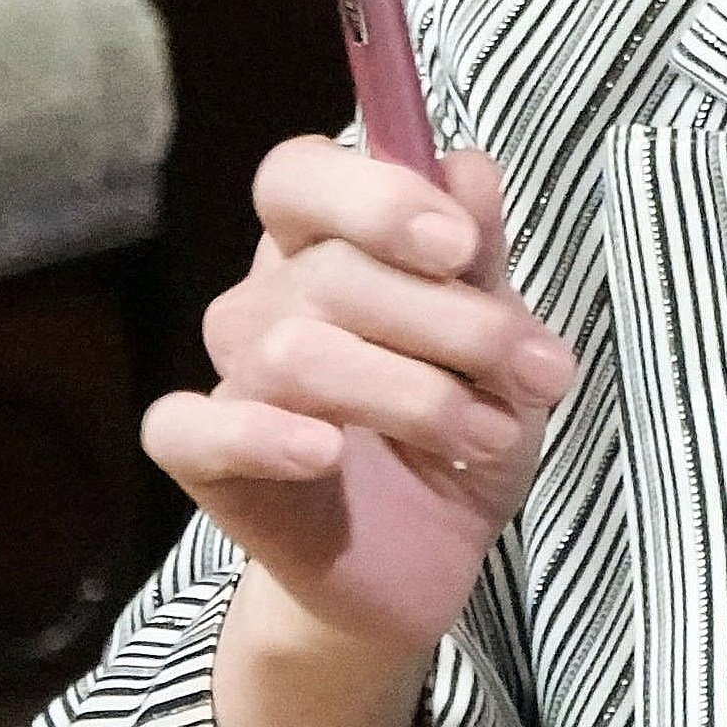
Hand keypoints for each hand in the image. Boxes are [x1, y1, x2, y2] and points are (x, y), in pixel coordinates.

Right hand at [142, 138, 576, 663]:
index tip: (460, 246)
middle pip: (329, 272)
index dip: (376, 198)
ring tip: (490, 434)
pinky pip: (189, 429)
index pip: (300, 173)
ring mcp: (232, 376)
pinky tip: (325, 453)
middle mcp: (267, 298)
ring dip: (414, 395)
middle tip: (536, 373)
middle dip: (453, 322)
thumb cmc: (460, 429)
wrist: (429, 559)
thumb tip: (469, 167)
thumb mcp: (502, 346)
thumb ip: (482, 259)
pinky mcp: (205, 462)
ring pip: (293, 351)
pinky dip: (259, 435)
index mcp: (328, 245)